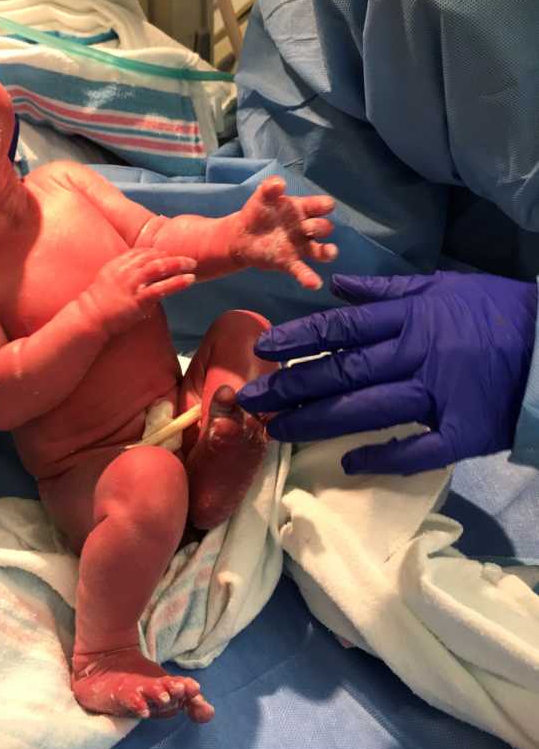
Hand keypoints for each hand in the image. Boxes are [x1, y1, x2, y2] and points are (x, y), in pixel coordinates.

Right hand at [81, 249, 196, 337]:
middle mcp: (125, 270)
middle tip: (188, 258)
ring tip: (192, 264)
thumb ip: (123, 274)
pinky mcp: (138, 299)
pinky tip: (190, 280)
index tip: (168, 254)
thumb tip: (138, 275)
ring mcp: (131, 284)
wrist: (90, 317)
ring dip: (178, 264)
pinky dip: (178, 282)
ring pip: (159, 268)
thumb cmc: (100, 303)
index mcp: (118, 264)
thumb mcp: (108, 280)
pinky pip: (161, 288)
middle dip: (171, 256)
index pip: (141, 251)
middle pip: (153, 256)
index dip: (157, 251)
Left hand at [231, 176, 336, 289]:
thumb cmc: (258, 212)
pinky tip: (314, 284)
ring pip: (320, 251)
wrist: (242, 234)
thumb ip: (269, 187)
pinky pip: (303, 271)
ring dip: (327, 252)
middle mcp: (306, 229)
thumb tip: (278, 183)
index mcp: (302, 209)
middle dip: (320, 227)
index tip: (325, 206)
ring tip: (330, 252)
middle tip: (309, 227)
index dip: (324, 205)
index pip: (320, 206)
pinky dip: (309, 278)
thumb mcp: (262, 197)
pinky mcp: (290, 263)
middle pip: (323, 227)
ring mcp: (300, 247)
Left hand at [237, 272, 537, 474]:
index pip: (341, 329)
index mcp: (409, 318)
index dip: (299, 338)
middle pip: (342, 371)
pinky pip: (417, 449)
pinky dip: (382, 457)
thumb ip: (387, 288)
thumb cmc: (497, 311)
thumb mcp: (442, 286)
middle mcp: (415, 354)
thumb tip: (337, 285)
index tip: (264, 348)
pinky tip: (348, 463)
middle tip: (251, 398)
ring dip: (318, 421)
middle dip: (292, 385)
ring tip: (279, 430)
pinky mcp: (463, 431)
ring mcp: (439, 394)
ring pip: (366, 409)